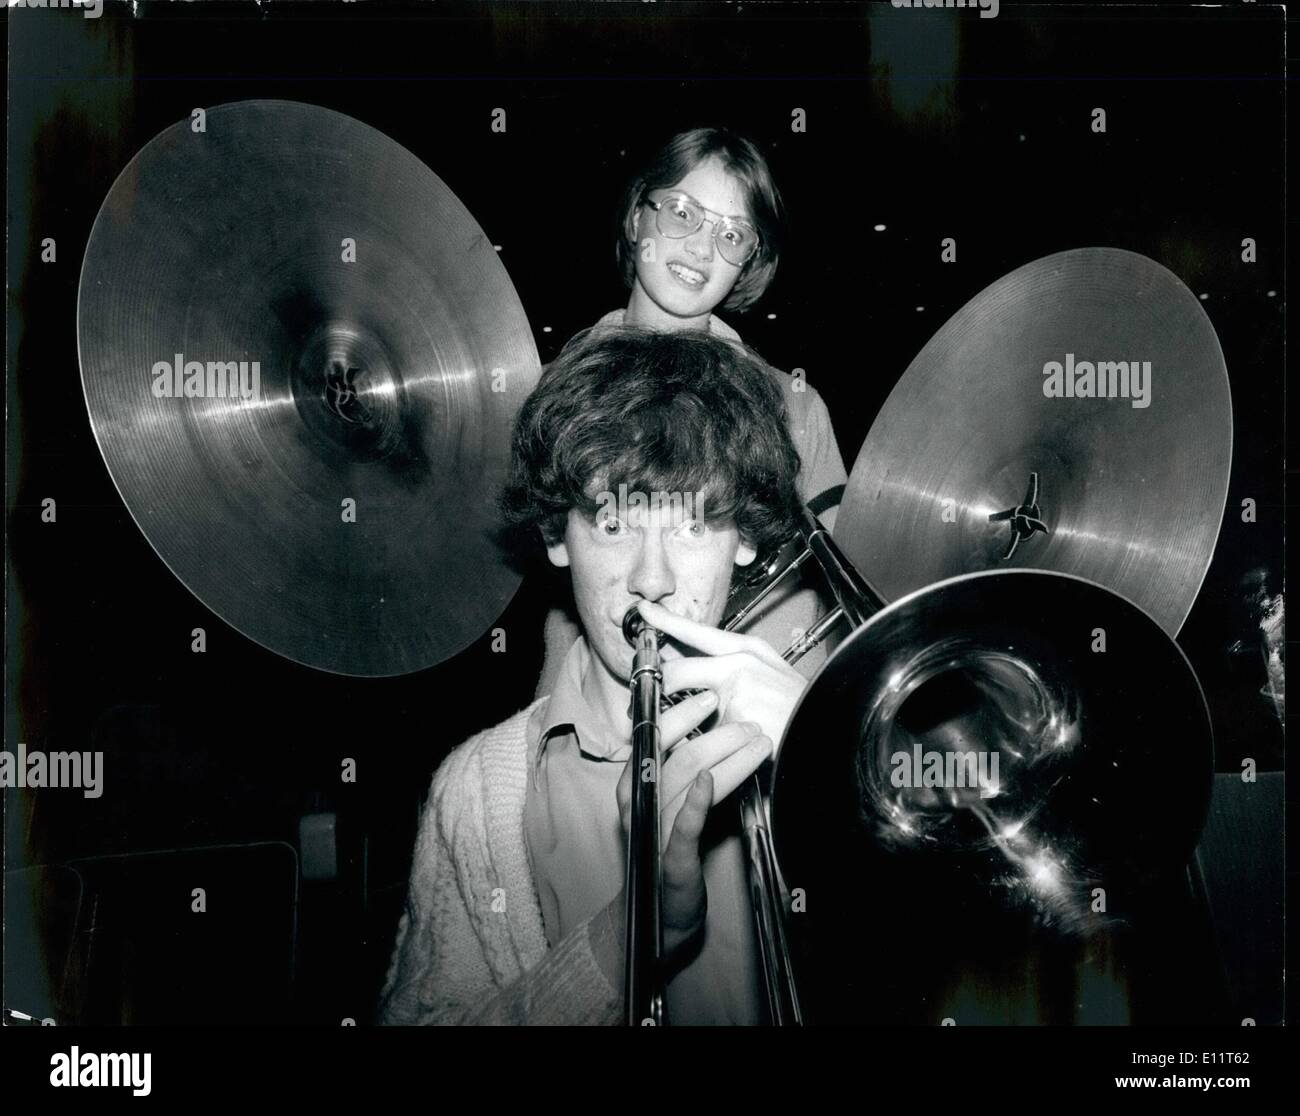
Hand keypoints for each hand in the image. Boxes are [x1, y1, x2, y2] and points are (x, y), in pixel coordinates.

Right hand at [614, 689, 770, 959]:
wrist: (662, 914)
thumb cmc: (673, 850)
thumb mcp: (677, 805)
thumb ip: (690, 772)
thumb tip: (723, 732)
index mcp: (636, 785)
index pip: (654, 738)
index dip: (682, 714)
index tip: (711, 697)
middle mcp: (638, 803)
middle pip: (679, 756)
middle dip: (720, 735)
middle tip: (752, 725)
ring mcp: (652, 831)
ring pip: (688, 782)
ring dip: (727, 759)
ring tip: (759, 744)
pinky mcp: (671, 860)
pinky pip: (682, 826)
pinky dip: (697, 801)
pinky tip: (713, 782)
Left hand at [637, 598, 806, 753]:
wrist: (826, 729)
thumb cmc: (798, 705)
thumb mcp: (767, 673)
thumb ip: (729, 668)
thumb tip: (689, 671)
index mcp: (746, 649)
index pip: (697, 631)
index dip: (665, 621)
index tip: (643, 612)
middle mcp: (739, 662)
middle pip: (677, 668)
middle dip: (658, 686)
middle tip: (645, 696)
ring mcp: (736, 689)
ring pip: (690, 707)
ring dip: (687, 724)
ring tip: (705, 734)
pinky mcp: (735, 718)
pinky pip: (706, 735)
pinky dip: (711, 745)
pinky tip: (734, 746)